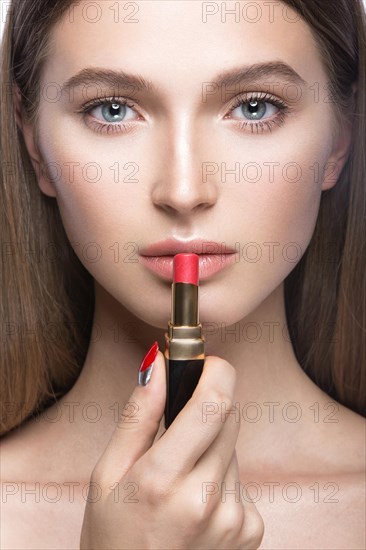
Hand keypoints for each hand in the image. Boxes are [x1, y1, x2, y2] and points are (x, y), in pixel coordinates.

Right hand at [79, 350, 264, 548]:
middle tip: (179, 429)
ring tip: (181, 478)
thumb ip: (137, 415)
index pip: (213, 403)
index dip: (217, 371)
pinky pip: (240, 479)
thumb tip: (158, 364)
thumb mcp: (108, 474)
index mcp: (162, 478)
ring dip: (212, 449)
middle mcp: (205, 498)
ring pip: (232, 448)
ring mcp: (232, 518)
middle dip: (208, 409)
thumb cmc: (113, 537)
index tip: (208, 363)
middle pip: (229, 417)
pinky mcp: (250, 530)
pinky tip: (197, 503)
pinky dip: (221, 478)